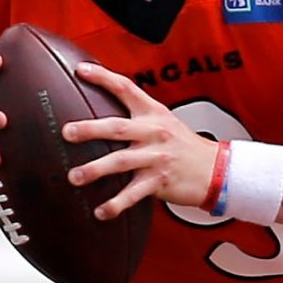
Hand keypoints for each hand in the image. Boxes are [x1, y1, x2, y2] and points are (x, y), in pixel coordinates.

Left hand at [60, 62, 219, 219]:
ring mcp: (156, 158)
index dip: (103, 77)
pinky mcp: (159, 181)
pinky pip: (133, 194)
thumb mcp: (164, 121)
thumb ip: (137, 116)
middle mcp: (153, 132)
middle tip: (67, 132)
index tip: (81, 70)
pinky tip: (100, 211)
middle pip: (117, 128)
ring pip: (121, 162)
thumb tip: (103, 113)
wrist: (215, 169)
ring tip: (74, 177)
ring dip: (95, 170)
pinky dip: (115, 204)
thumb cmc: (184, 146)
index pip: (126, 88)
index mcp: (153, 113)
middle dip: (90, 130)